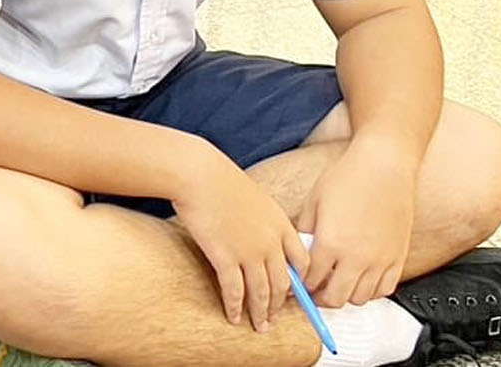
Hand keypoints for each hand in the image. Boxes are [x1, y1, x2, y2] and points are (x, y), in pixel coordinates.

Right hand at [172, 144, 308, 330]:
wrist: (198, 175)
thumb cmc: (220, 179)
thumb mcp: (254, 196)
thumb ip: (263, 219)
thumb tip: (258, 232)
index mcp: (281, 224)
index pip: (302, 262)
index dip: (300, 281)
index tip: (293, 293)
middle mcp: (271, 242)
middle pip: (283, 283)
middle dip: (279, 305)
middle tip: (274, 318)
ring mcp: (250, 252)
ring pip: (262, 292)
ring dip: (260, 313)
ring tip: (259, 326)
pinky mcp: (226, 259)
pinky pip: (235, 291)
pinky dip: (235, 307)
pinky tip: (234, 317)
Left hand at [297, 139, 417, 306]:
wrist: (384, 166)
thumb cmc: (347, 178)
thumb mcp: (313, 202)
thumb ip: (305, 233)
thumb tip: (298, 254)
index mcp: (331, 242)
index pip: (311, 281)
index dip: (301, 284)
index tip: (298, 281)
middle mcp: (357, 257)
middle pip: (334, 298)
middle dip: (319, 296)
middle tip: (314, 288)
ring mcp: (380, 260)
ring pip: (359, 299)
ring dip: (345, 294)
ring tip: (337, 281)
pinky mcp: (398, 258)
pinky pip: (384, 290)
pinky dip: (370, 291)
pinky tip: (360, 277)